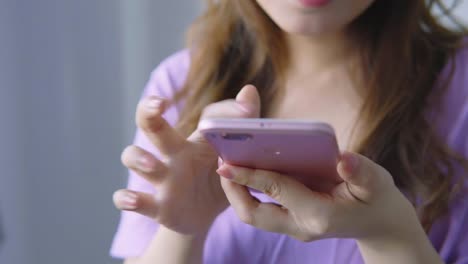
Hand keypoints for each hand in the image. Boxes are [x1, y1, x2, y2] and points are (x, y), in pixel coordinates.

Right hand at [113, 85, 260, 235]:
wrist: (204, 217)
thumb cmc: (220, 181)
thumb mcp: (237, 158)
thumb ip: (246, 127)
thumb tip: (249, 90)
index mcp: (199, 141)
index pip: (207, 116)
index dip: (225, 111)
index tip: (245, 109)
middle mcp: (174, 154)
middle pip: (153, 126)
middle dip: (149, 112)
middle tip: (157, 105)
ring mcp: (162, 178)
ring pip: (135, 158)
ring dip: (139, 158)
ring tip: (152, 165)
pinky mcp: (156, 205)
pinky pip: (132, 199)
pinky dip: (126, 198)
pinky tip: (131, 199)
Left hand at [216, 152, 423, 241]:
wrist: (381, 226)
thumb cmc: (379, 201)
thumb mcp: (378, 183)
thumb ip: (362, 172)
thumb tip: (343, 159)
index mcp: (320, 215)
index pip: (278, 191)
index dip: (251, 175)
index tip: (226, 163)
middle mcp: (302, 226)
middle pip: (254, 215)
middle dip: (233, 191)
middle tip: (221, 164)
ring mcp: (296, 227)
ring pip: (255, 215)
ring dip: (238, 192)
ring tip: (228, 163)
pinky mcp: (293, 222)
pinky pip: (263, 209)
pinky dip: (251, 192)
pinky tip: (248, 169)